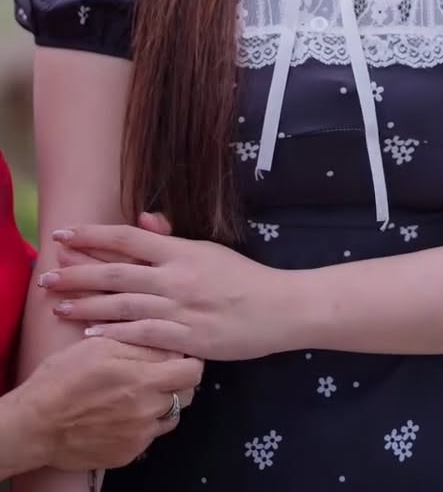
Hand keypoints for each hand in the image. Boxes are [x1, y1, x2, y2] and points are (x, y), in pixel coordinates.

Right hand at [13, 336, 202, 470]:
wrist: (36, 424)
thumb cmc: (64, 378)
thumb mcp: (101, 345)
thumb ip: (142, 344)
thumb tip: (172, 344)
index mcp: (145, 378)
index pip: (193, 371)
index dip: (190, 360)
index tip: (180, 354)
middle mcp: (148, 409)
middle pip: (187, 394)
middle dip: (179, 380)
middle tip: (160, 371)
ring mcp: (140, 436)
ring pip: (171, 416)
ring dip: (164, 403)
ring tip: (140, 392)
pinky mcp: (129, 454)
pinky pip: (150, 436)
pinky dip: (145, 423)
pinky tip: (124, 413)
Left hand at [38, 223, 303, 360]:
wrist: (279, 308)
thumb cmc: (243, 277)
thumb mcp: (209, 250)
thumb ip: (173, 239)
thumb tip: (145, 220)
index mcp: (181, 251)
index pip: (128, 238)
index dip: (92, 235)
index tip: (63, 234)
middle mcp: (175, 277)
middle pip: (116, 272)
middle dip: (77, 273)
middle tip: (47, 275)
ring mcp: (179, 309)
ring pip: (122, 305)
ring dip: (87, 306)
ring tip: (58, 306)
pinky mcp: (185, 339)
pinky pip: (141, 336)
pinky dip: (114, 335)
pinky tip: (91, 337)